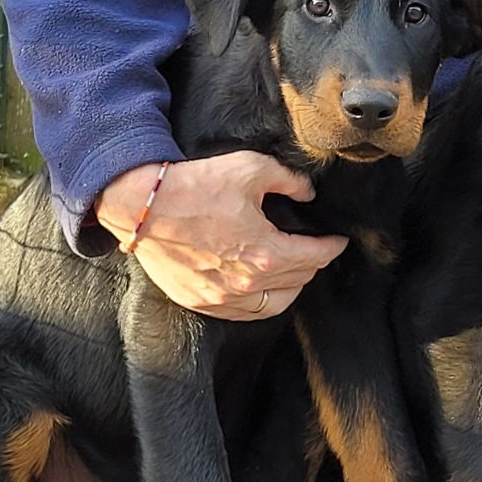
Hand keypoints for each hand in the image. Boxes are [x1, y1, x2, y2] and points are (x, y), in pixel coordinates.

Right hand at [96, 151, 347, 319]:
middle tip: (316, 250)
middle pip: (299, 280)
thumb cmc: (195, 186)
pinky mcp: (201, 302)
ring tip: (294, 272)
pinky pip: (244, 313)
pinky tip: (262, 288)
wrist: (142, 206)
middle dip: (313, 264)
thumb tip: (307, 193)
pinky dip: (260, 302)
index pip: (316, 257)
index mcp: (266, 252)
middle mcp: (248, 284)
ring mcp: (223, 298)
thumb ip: (289, 181)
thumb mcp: (250, 168)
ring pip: (276, 304)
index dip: (332, 247)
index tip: (338, 240)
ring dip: (291, 287)